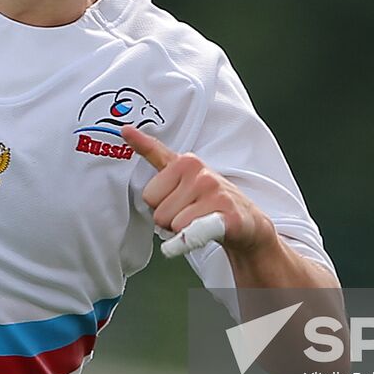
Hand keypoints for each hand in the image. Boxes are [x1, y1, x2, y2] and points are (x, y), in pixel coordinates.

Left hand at [121, 125, 277, 256]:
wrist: (248, 222)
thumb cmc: (209, 197)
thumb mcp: (183, 172)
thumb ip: (154, 153)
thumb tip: (125, 130)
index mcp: (186, 161)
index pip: (149, 195)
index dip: (161, 205)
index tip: (177, 198)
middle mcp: (201, 174)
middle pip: (159, 214)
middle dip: (171, 221)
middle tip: (192, 215)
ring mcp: (215, 193)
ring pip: (173, 226)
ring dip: (184, 232)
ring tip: (202, 223)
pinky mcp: (226, 216)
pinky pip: (192, 231)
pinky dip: (184, 242)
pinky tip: (183, 242)